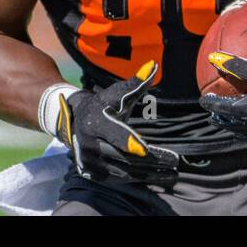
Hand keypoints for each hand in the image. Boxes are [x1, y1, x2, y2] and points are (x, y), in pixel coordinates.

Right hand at [55, 61, 179, 186]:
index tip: (148, 150)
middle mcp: (90, 144)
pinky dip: (139, 179)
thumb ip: (136, 83)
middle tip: (174, 163)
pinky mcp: (93, 173)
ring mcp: (90, 161)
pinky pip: (119, 180)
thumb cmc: (102, 105)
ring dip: (149, 174)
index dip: (131, 143)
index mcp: (96, 122)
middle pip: (124, 157)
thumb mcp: (116, 93)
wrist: (72, 122)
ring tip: (172, 173)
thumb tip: (153, 65)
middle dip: (151, 161)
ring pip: (124, 172)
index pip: (116, 135)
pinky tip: (157, 177)